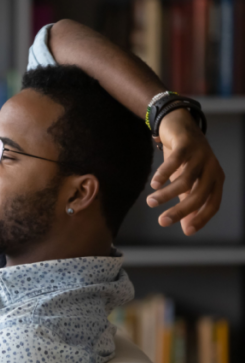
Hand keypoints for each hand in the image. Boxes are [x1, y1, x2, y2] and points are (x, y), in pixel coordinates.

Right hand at [146, 108, 224, 235]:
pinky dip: (163, 174)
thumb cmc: (184, 159)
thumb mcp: (187, 183)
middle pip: (199, 195)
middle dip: (180, 211)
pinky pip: (175, 162)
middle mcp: (211, 168)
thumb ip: (188, 203)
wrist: (179, 126)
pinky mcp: (186, 144)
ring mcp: (200, 155)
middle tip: (161, 222)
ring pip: (185, 180)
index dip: (202, 218)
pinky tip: (154, 184)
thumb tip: (188, 229)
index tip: (186, 232)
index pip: (213, 203)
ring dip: (166, 194)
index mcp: (215, 179)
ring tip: (151, 202)